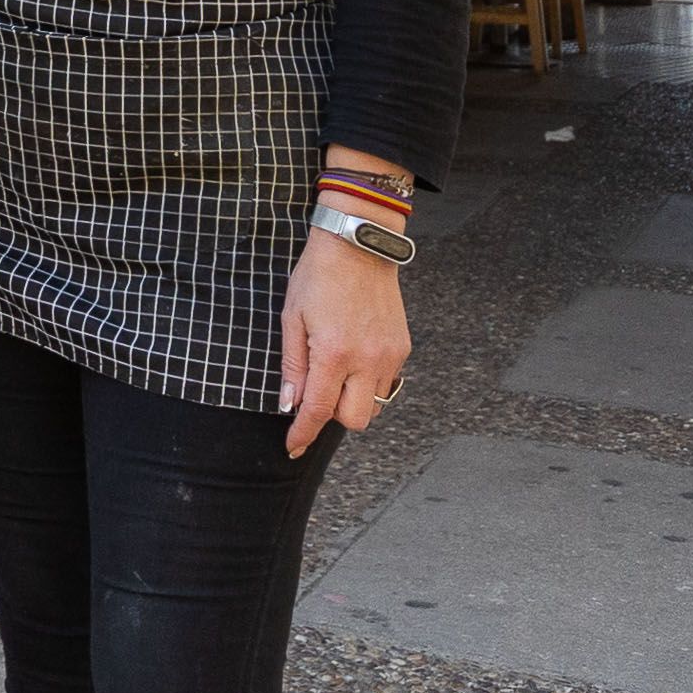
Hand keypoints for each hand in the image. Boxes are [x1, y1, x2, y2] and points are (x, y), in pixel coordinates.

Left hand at [280, 218, 411, 457]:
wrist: (358, 247)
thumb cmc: (319, 277)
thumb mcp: (292, 318)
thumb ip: (293, 365)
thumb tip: (290, 403)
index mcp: (334, 354)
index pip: (319, 410)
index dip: (304, 433)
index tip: (293, 446)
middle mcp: (367, 360)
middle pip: (354, 420)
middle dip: (333, 416)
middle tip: (317, 393)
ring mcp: (390, 356)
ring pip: (374, 405)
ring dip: (353, 401)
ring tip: (336, 373)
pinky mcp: (403, 348)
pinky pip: (387, 383)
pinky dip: (369, 383)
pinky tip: (355, 360)